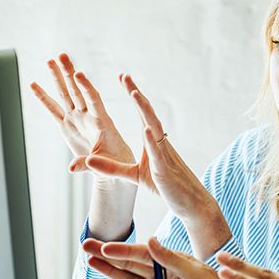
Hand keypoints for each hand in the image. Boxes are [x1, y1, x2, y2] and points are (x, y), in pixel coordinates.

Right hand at [30, 53, 134, 175]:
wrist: (113, 166)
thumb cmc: (115, 163)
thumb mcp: (105, 164)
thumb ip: (88, 164)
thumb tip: (71, 169)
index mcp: (102, 121)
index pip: (93, 100)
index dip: (86, 87)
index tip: (79, 74)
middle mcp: (88, 116)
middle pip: (77, 90)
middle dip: (69, 73)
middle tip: (62, 55)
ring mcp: (76, 119)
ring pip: (65, 95)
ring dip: (58, 78)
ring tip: (50, 60)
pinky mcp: (67, 126)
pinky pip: (53, 109)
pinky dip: (43, 98)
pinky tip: (34, 84)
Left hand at [83, 74, 220, 219]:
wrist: (190, 202)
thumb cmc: (165, 186)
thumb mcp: (134, 176)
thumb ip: (112, 168)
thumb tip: (89, 160)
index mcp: (153, 142)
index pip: (142, 114)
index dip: (134, 96)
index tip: (123, 79)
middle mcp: (159, 143)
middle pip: (148, 113)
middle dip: (136, 94)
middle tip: (125, 76)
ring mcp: (164, 154)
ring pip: (154, 127)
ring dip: (144, 110)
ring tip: (134, 93)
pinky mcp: (164, 170)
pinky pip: (158, 152)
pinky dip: (151, 140)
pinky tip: (146, 128)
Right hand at [83, 237, 247, 278]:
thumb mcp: (197, 275)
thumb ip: (171, 260)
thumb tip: (150, 240)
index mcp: (176, 263)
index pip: (145, 254)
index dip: (124, 250)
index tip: (106, 246)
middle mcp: (166, 277)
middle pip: (133, 264)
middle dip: (109, 255)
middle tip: (86, 245)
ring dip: (110, 273)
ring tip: (90, 263)